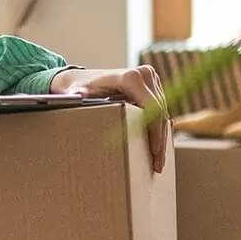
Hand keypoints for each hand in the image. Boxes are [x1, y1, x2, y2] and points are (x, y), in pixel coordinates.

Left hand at [51, 65, 168, 172]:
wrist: (82, 79)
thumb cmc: (79, 89)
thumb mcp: (78, 94)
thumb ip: (78, 97)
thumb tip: (78, 98)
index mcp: (130, 77)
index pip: (151, 106)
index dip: (154, 130)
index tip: (154, 151)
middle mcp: (144, 74)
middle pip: (159, 112)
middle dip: (160, 140)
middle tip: (158, 165)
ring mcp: (151, 78)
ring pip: (162, 112)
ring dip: (162, 137)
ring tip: (158, 161)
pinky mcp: (153, 86)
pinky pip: (160, 110)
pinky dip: (159, 129)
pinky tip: (157, 147)